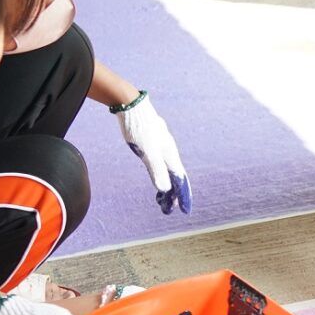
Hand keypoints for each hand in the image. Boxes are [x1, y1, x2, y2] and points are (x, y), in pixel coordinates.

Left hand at [117, 94, 190, 214]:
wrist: (131, 104)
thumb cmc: (139, 127)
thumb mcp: (147, 152)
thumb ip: (156, 170)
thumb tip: (165, 189)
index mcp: (170, 154)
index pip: (179, 180)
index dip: (182, 195)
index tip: (183, 210)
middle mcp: (168, 151)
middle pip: (174, 176)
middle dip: (173, 194)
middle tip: (166, 208)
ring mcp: (161, 145)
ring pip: (167, 169)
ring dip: (166, 185)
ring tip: (160, 197)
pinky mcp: (153, 141)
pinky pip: (160, 162)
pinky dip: (160, 173)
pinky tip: (156, 174)